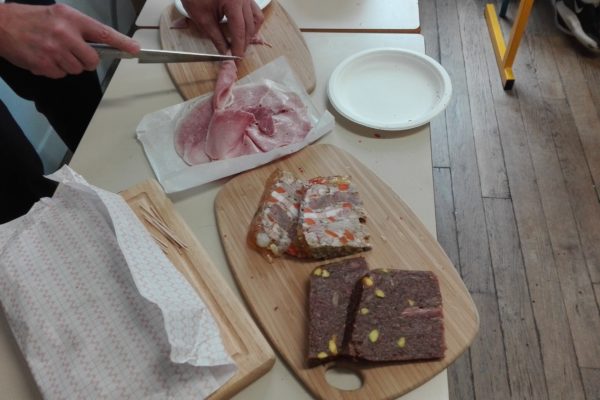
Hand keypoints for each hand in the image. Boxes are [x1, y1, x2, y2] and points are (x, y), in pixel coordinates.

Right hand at [0, 3, 139, 78]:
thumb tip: (101, 45)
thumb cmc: (31, 19)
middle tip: (74, 52)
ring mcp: (54, 51)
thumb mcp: (59, 15)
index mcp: (71, 19)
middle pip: (92, 60)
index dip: (121, 43)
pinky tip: (44, 57)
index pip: (103, 33)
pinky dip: (54, 69)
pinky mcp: (44, 65)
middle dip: (86, 60)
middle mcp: (65, 35)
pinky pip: (61, 75)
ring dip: (68, 64)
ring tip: (53, 51)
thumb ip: (80, 29)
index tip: (134, 49)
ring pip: (77, 69)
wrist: (1, 25)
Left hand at [181, 0, 263, 57]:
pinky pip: (254, 10)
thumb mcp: (203, 19)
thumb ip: (217, 37)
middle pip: (250, 26)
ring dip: (250, 32)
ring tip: (241, 42)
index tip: (236, 59)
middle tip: (237, 54)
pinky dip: (251, 22)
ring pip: (256, 18)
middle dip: (244, 42)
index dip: (238, 47)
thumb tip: (225, 52)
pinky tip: (243, 29)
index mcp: (233, 2)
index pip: (239, 30)